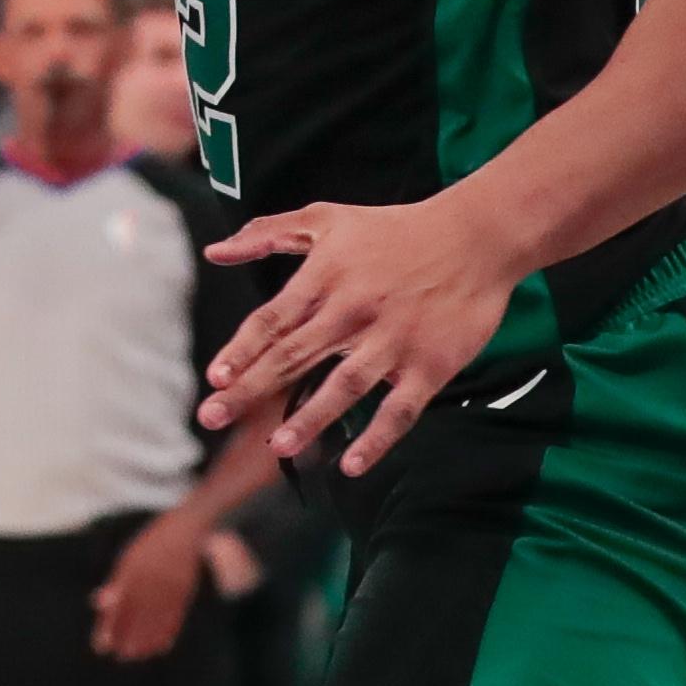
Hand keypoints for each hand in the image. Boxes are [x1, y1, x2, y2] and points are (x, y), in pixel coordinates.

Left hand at [91, 510, 204, 660]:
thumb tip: (96, 602)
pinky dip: (167, 633)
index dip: (109, 626)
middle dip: (126, 636)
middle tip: (119, 655)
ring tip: (134, 655)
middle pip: (135, 614)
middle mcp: (150, 579)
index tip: (101, 644)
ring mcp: (169, 585)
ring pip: (155, 619)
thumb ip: (116, 583)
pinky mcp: (185, 591)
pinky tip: (160, 647)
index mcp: (132, 569)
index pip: (117, 604)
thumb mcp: (129, 558)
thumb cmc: (153, 545)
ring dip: (144, 639)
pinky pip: (175, 617)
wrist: (187, 530)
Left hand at [198, 193, 526, 476]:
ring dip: (309, 418)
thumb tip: (214, 252)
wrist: (475, 237)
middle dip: (249, 389)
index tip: (213, 378)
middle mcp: (353, 311)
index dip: (241, 350)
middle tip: (210, 418)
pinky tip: (350, 466)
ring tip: (276, 446)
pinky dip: (377, 439)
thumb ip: (268, 233)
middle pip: (293, 357)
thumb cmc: (393, 230)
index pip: (272, 320)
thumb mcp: (328, 219)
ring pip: (343, 386)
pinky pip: (399, 409)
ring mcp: (392, 341)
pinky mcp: (430, 365)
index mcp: (324, 278)